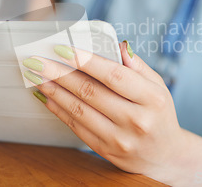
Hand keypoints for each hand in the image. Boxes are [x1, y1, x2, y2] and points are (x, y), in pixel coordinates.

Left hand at [22, 42, 187, 182]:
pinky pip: (76, 127)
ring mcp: (119, 138)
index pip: (114, 75)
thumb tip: (118, 45)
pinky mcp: (105, 150)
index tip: (62, 48)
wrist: (164, 156)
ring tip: (37, 76)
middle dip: (59, 73)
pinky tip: (47, 96)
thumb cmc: (159, 114)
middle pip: (90, 92)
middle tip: (37, 60)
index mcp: (151, 99)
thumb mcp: (158, 86)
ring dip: (53, 90)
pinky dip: (58, 110)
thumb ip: (137, 65)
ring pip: (78, 110)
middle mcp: (135, 120)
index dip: (85, 61)